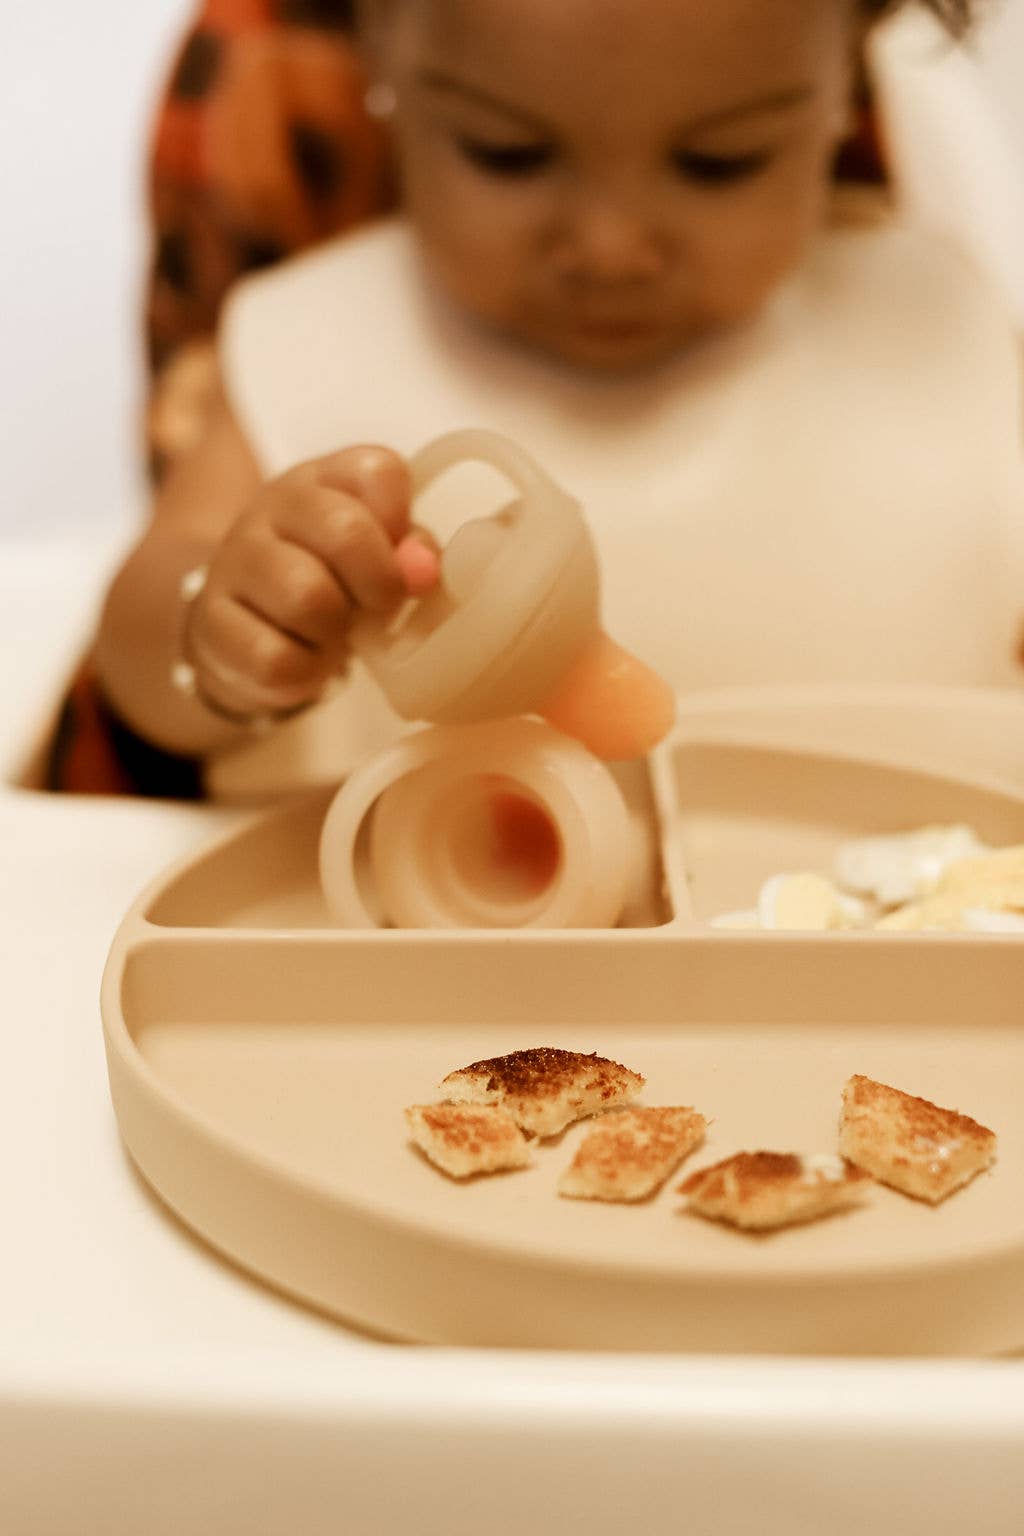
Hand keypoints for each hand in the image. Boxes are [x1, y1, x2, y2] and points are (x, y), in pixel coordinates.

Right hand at [184, 444, 437, 720]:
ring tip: (332, 633)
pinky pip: (276, 658)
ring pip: (307, 597)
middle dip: (380, 583)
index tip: (399, 559)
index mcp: (323, 478)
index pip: (378, 472)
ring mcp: (234, 560)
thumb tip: (423, 570)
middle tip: (378, 607)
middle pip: (346, 530)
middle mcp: (271, 505)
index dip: (402, 523)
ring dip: (336, 631)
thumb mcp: (375, 553)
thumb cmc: (328, 580)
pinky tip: (302, 659)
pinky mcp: (211, 621)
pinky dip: (304, 671)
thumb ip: (411, 550)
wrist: (243, 625)